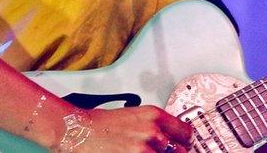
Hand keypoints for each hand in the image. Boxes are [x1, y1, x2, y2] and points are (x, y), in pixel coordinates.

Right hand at [66, 105, 192, 151]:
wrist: (80, 131)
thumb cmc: (103, 125)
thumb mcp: (135, 117)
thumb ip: (155, 127)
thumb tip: (168, 139)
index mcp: (154, 116)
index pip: (186, 132)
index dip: (185, 141)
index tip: (184, 145)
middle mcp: (152, 132)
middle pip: (181, 151)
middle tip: (167, 152)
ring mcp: (143, 150)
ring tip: (146, 152)